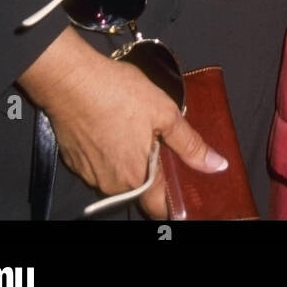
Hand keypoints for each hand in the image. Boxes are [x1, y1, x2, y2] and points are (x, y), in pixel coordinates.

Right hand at [18, 28, 226, 218]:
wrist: (69, 79)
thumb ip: (190, 144)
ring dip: (131, 159)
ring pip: (120, 175)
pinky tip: (113, 124)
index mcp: (137, 179)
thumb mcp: (165, 112)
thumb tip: (217, 166)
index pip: (162, 207)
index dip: (178, 197)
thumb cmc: (119, 93)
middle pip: (142, 188)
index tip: (187, 180)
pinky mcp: (75, 160)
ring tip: (136, 126)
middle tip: (164, 141)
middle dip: (155, 169)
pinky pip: (100, 164)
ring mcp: (90, 174)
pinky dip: (110, 151)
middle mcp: (112, 185)